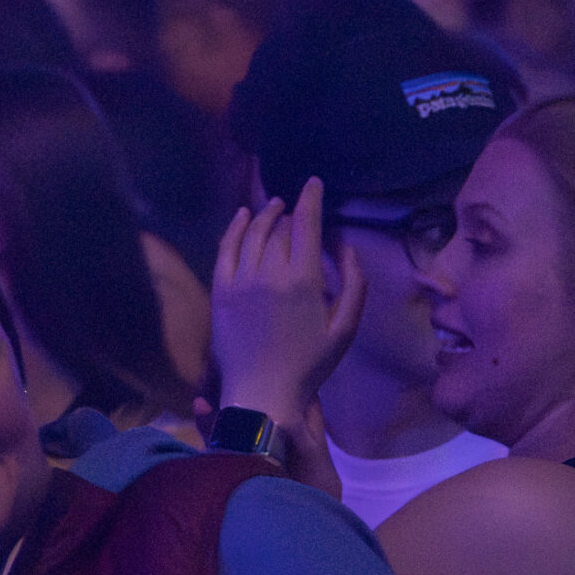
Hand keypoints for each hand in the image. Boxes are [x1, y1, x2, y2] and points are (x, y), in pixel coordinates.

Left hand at [210, 179, 365, 430]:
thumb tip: (347, 248)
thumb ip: (354, 284)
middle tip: (294, 207)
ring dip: (263, 216)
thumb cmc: (310, 363)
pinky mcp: (220, 291)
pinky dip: (233, 228)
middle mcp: (269, 273)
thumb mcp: (345, 327)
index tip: (313, 183)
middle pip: (278, 228)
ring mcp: (240, 281)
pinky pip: (225, 249)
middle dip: (288, 212)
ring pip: (251, 234)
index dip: (310, 199)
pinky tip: (240, 217)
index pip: (305, 225)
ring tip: (273, 208)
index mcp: (303, 280)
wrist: (261, 391)